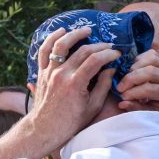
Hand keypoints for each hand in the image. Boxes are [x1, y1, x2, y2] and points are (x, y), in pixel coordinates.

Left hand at [25, 26, 116, 153]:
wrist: (46, 128)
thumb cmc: (72, 121)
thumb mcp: (93, 106)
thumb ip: (103, 86)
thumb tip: (111, 69)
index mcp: (76, 84)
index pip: (95, 60)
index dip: (108, 54)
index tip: (117, 53)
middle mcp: (61, 74)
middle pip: (82, 51)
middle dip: (99, 46)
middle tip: (109, 46)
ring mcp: (49, 71)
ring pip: (61, 44)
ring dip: (74, 34)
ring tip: (86, 30)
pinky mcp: (42, 72)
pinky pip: (44, 50)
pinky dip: (52, 38)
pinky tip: (61, 31)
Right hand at [116, 48, 158, 128]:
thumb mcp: (152, 112)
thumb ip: (138, 108)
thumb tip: (122, 103)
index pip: (151, 89)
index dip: (134, 92)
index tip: (123, 96)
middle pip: (150, 72)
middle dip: (131, 79)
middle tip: (120, 87)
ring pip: (151, 60)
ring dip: (134, 68)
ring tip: (126, 79)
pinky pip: (151, 54)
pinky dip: (138, 60)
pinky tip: (133, 70)